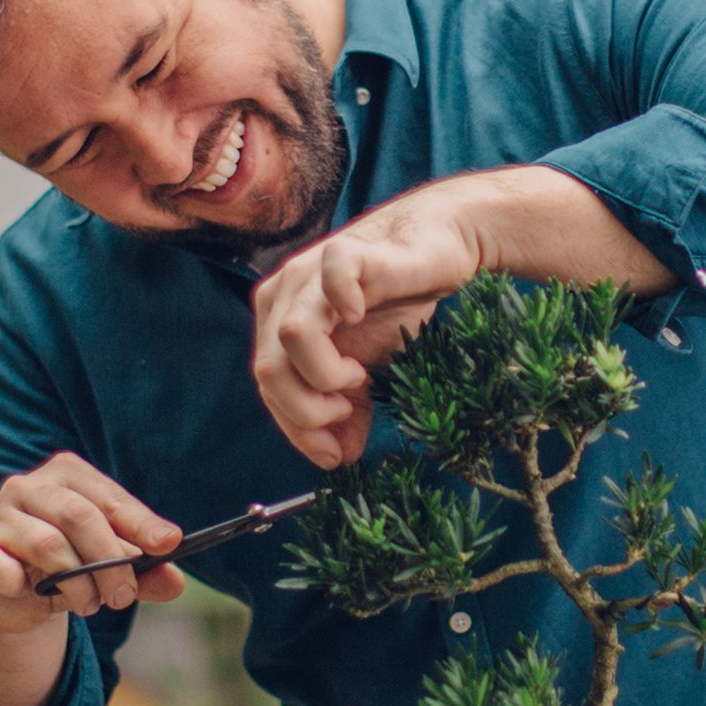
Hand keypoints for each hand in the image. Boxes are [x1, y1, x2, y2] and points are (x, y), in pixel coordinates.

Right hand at [0, 452, 184, 633]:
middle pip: (80, 516)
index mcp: (67, 475)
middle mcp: (29, 486)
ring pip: (49, 545)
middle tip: (122, 596)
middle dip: (110, 561)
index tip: (168, 544)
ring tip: (86, 603)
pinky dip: (22, 586)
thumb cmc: (69, 569)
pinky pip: (2, 567)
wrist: (14, 600)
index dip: (141, 523)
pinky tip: (29, 591)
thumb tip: (175, 580)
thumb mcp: (112, 570)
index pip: (109, 498)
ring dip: (77, 583)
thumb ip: (144, 573)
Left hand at [250, 183, 482, 467]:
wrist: (437, 247)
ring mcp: (311, 271)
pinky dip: (346, 306)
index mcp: (277, 322)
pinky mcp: (349, 252)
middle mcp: (284, 295)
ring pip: (290, 337)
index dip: (296, 428)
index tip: (334, 453)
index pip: (268, 387)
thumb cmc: (395, 303)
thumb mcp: (369, 368)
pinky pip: (332, 280)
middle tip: (347, 411)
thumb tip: (340, 458)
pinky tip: (364, 317)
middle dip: (307, 410)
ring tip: (358, 376)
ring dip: (324, 373)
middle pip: (268, 370)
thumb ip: (348, 410)